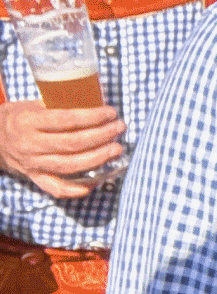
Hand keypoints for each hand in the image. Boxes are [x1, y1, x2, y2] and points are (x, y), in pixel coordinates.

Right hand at [0, 100, 123, 200]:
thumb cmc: (20, 117)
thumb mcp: (33, 105)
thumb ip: (59, 105)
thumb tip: (95, 103)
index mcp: (28, 122)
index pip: (66, 120)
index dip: (92, 116)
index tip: (111, 112)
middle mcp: (30, 144)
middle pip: (72, 143)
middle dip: (101, 136)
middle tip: (120, 128)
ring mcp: (32, 164)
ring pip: (69, 165)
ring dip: (98, 158)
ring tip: (116, 149)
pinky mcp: (35, 177)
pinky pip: (57, 188)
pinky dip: (77, 189)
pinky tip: (96, 182)